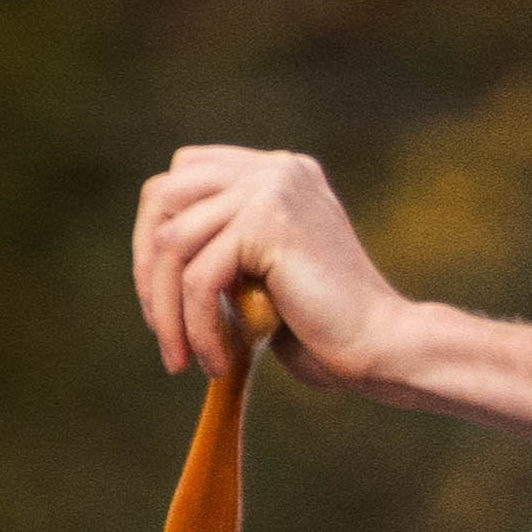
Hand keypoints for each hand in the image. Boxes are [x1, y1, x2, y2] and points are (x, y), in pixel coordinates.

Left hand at [136, 144, 408, 387]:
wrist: (383, 346)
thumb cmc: (329, 328)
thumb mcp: (265, 275)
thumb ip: (223, 250)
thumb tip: (154, 259)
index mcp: (279, 173)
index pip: (183, 176)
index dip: (156, 233)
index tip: (161, 295)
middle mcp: (276, 168)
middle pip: (164, 196)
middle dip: (148, 268)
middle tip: (161, 331)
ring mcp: (273, 187)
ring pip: (173, 243)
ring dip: (167, 310)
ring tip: (183, 358)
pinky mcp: (270, 221)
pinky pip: (199, 277)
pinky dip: (197, 327)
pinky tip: (216, 362)